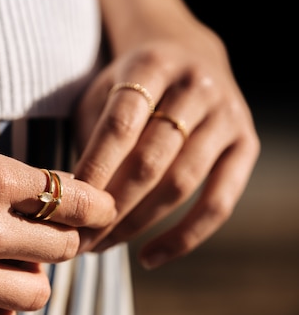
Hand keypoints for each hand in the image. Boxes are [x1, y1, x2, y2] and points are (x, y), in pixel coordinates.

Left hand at [73, 25, 259, 268]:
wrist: (189, 57)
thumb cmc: (130, 87)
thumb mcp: (102, 93)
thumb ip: (90, 136)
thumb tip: (71, 199)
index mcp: (152, 66)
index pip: (120, 126)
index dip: (94, 171)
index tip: (68, 208)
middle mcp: (196, 86)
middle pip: (151, 160)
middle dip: (111, 206)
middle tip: (80, 238)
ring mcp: (227, 115)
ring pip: (181, 183)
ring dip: (138, 224)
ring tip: (103, 247)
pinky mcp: (247, 144)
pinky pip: (219, 203)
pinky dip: (184, 237)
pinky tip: (149, 257)